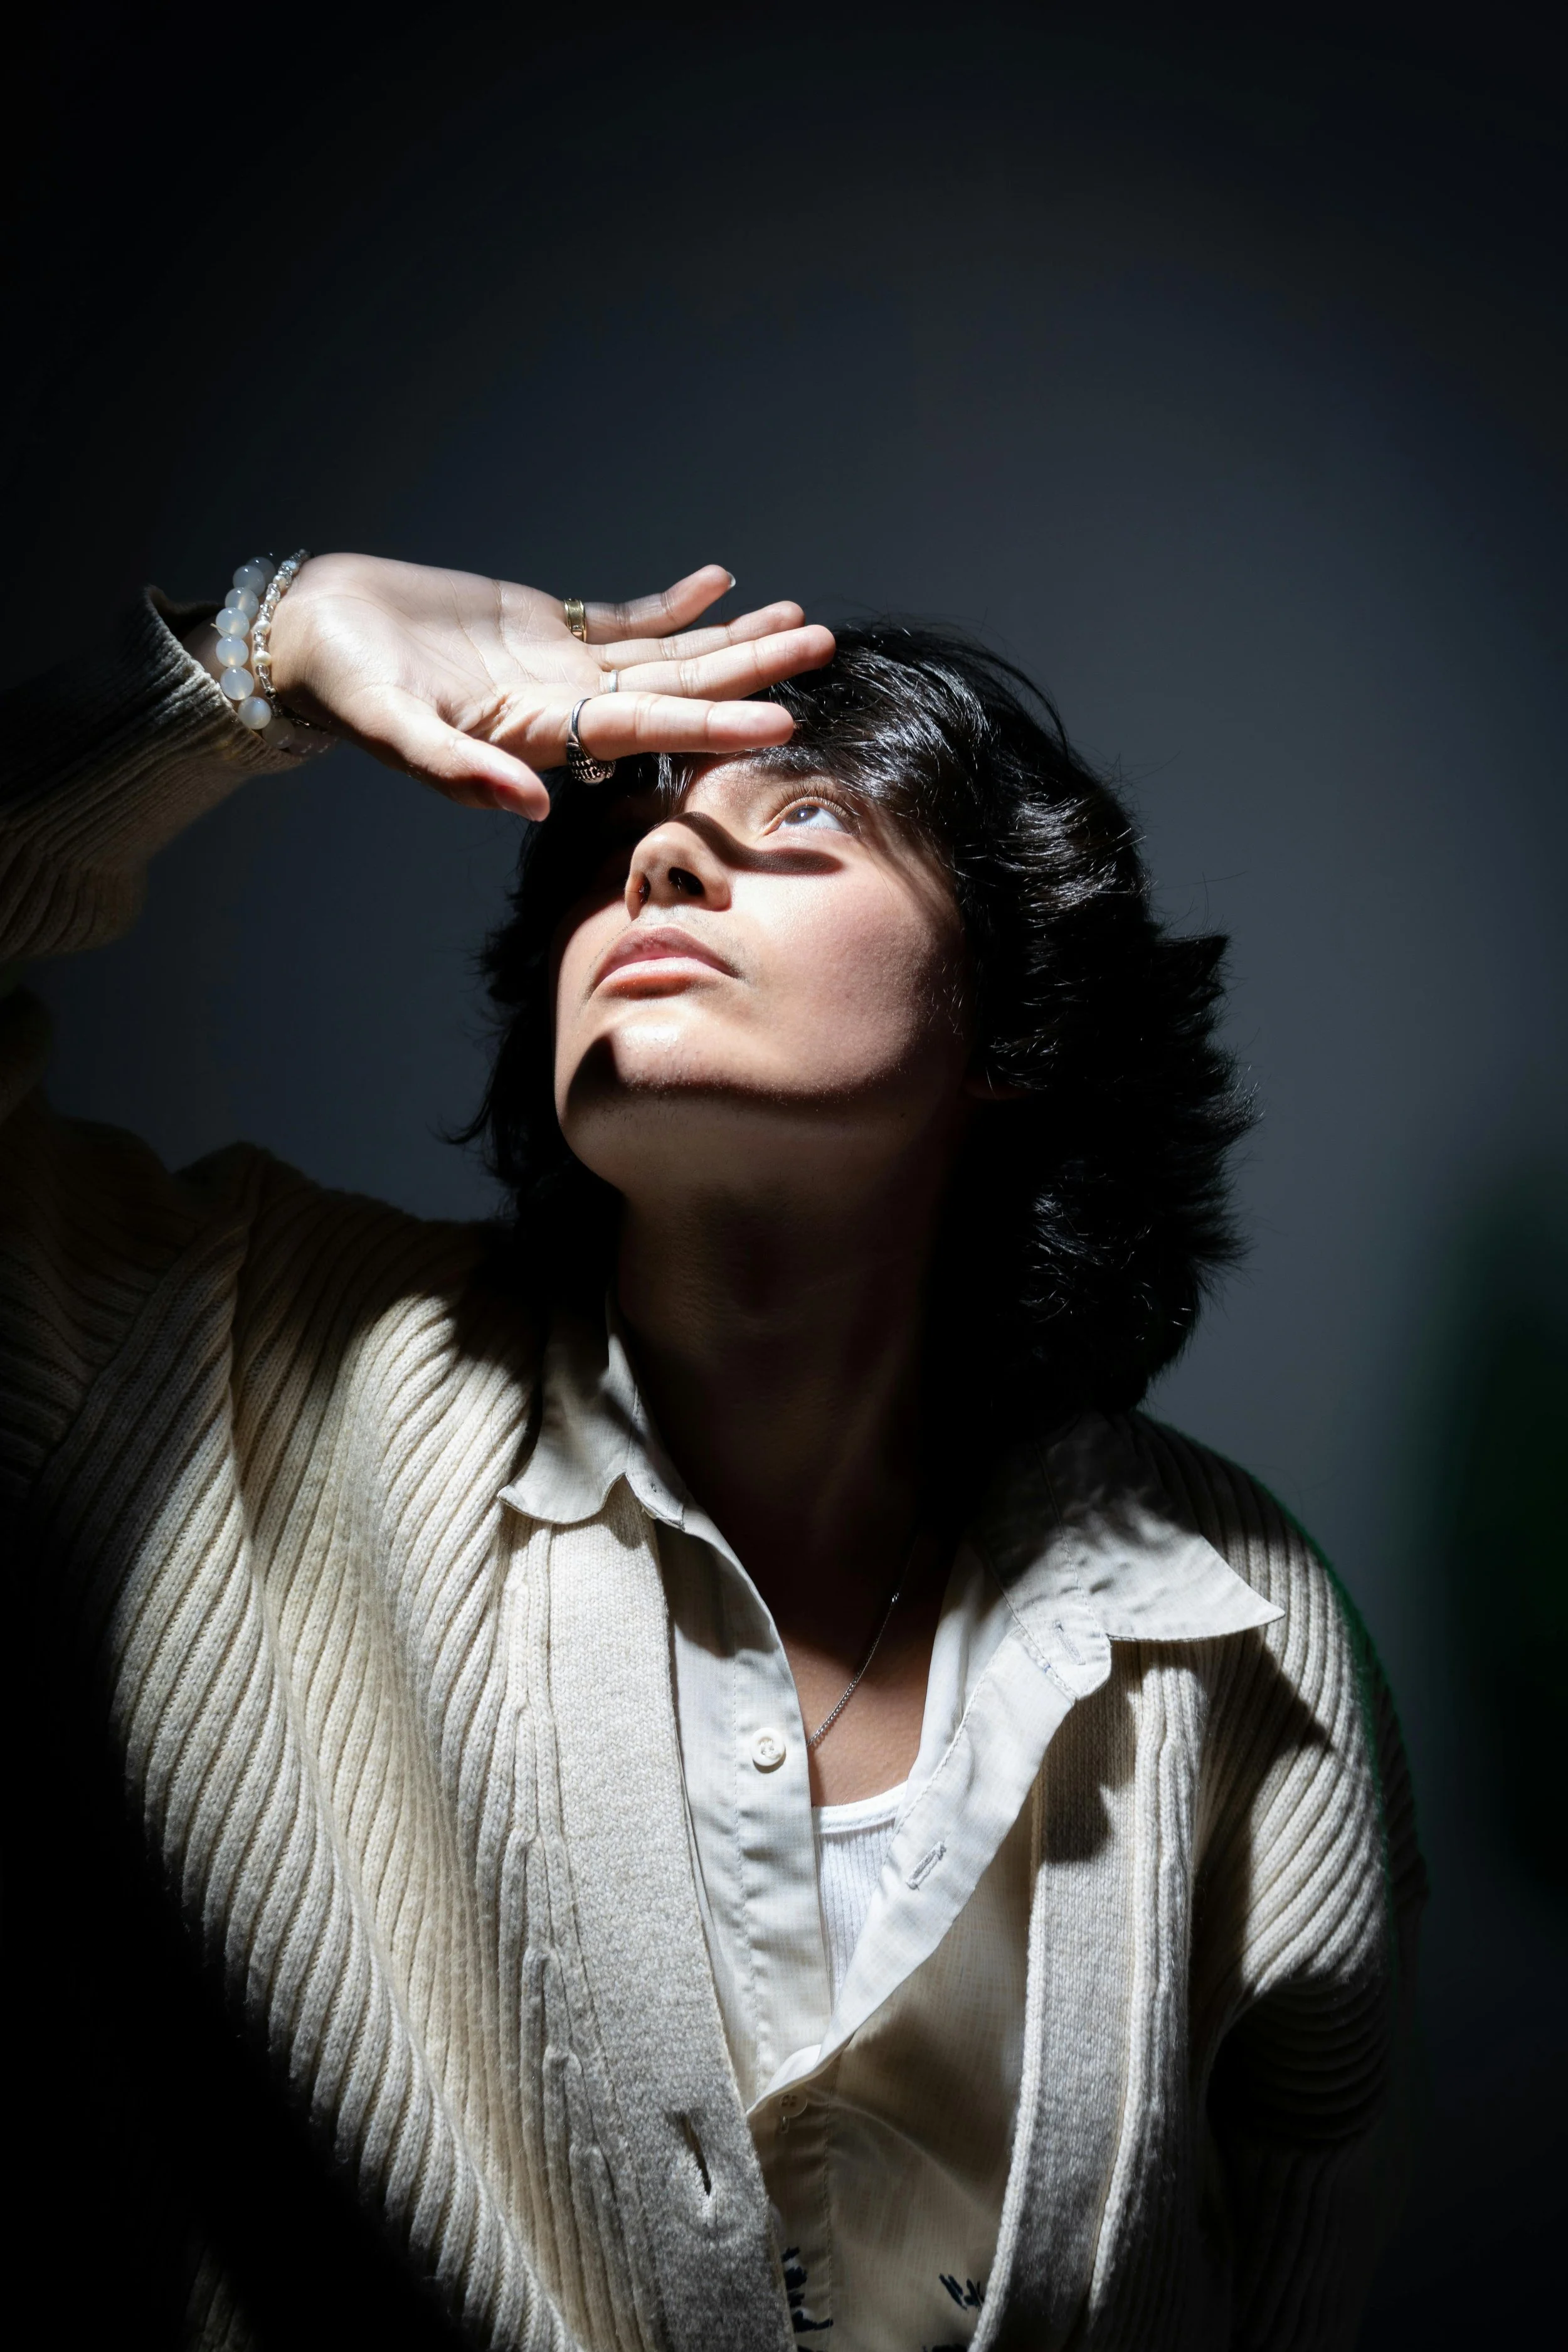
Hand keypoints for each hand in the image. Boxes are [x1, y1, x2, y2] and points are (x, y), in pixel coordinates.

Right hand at [258, 555, 834, 817]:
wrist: (313, 636)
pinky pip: (625, 620)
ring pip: (665, 657)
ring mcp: (561, 669)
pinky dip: (673, 605)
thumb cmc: (344, 686)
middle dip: (750, 672)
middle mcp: (565, 710)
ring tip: (798, 620)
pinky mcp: (546, 627)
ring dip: (729, 640)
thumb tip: (535, 807)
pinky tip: (721, 583)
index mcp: (541, 738)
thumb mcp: (393, 729)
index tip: (782, 720)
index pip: (647, 731)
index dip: (715, 725)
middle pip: (677, 691)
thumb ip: (460, 774)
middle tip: (823, 647)